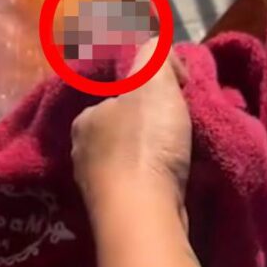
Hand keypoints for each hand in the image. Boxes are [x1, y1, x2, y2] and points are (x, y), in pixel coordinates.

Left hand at [71, 41, 191, 222]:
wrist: (144, 215)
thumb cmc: (146, 144)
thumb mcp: (153, 82)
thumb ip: (154, 57)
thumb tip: (158, 51)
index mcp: (85, 118)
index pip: (118, 95)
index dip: (150, 93)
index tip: (178, 99)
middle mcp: (83, 153)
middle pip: (124, 129)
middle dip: (152, 127)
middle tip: (184, 129)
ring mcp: (96, 189)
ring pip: (131, 161)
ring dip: (155, 157)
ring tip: (184, 159)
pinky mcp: (114, 216)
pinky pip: (138, 188)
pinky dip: (156, 183)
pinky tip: (174, 186)